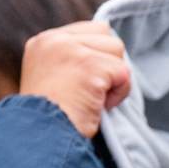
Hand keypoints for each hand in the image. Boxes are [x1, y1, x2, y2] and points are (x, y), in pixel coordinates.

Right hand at [20, 21, 131, 137]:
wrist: (43, 137)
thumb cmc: (52, 120)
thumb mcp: (53, 80)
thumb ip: (74, 63)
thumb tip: (111, 62)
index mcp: (44, 42)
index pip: (91, 30)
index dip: (99, 56)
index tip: (88, 82)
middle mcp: (55, 40)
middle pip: (108, 37)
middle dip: (108, 66)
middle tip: (90, 93)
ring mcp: (72, 50)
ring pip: (117, 51)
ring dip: (114, 80)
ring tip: (92, 100)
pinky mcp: (90, 65)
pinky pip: (124, 73)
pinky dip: (118, 95)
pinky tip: (99, 106)